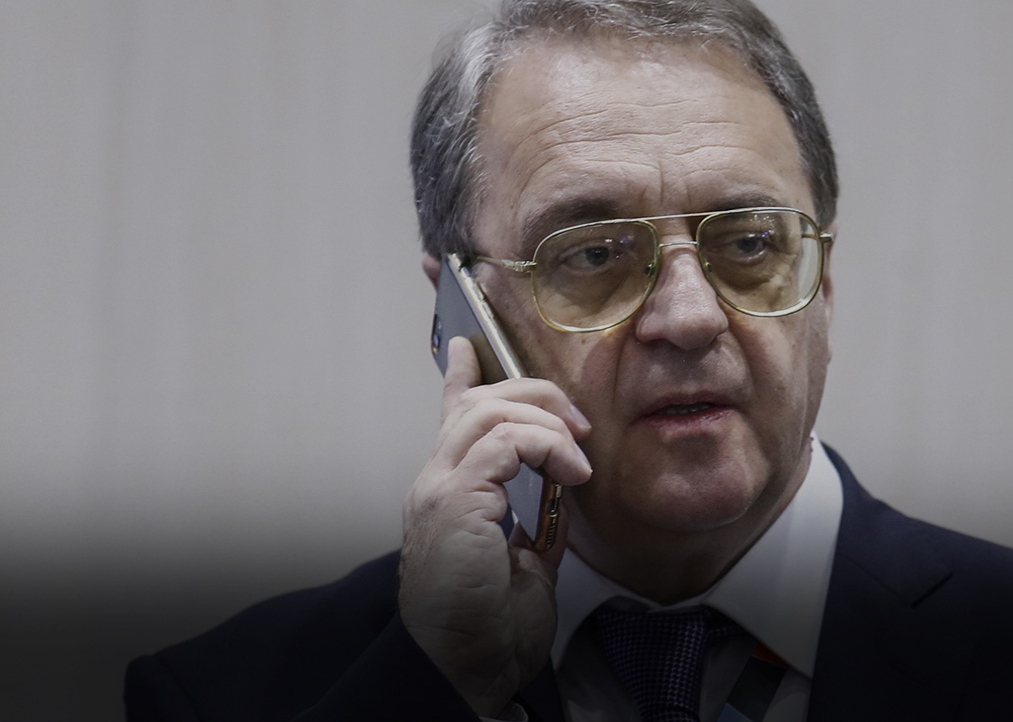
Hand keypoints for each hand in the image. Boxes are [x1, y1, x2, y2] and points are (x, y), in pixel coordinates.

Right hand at [398, 336, 594, 714]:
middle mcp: (435, 484)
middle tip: (576, 422)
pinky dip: (544, 446)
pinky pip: (502, 442)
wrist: (466, 667)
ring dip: (546, 422)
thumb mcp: (527, 561)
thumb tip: (564, 487)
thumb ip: (537, 517)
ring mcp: (438, 490)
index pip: (452, 418)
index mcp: (450, 495)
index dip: (462, 377)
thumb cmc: (489, 628)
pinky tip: (570, 471)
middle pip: (477, 403)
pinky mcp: (452, 502)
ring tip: (577, 454)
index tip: (470, 345)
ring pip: (489, 413)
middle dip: (532, 394)